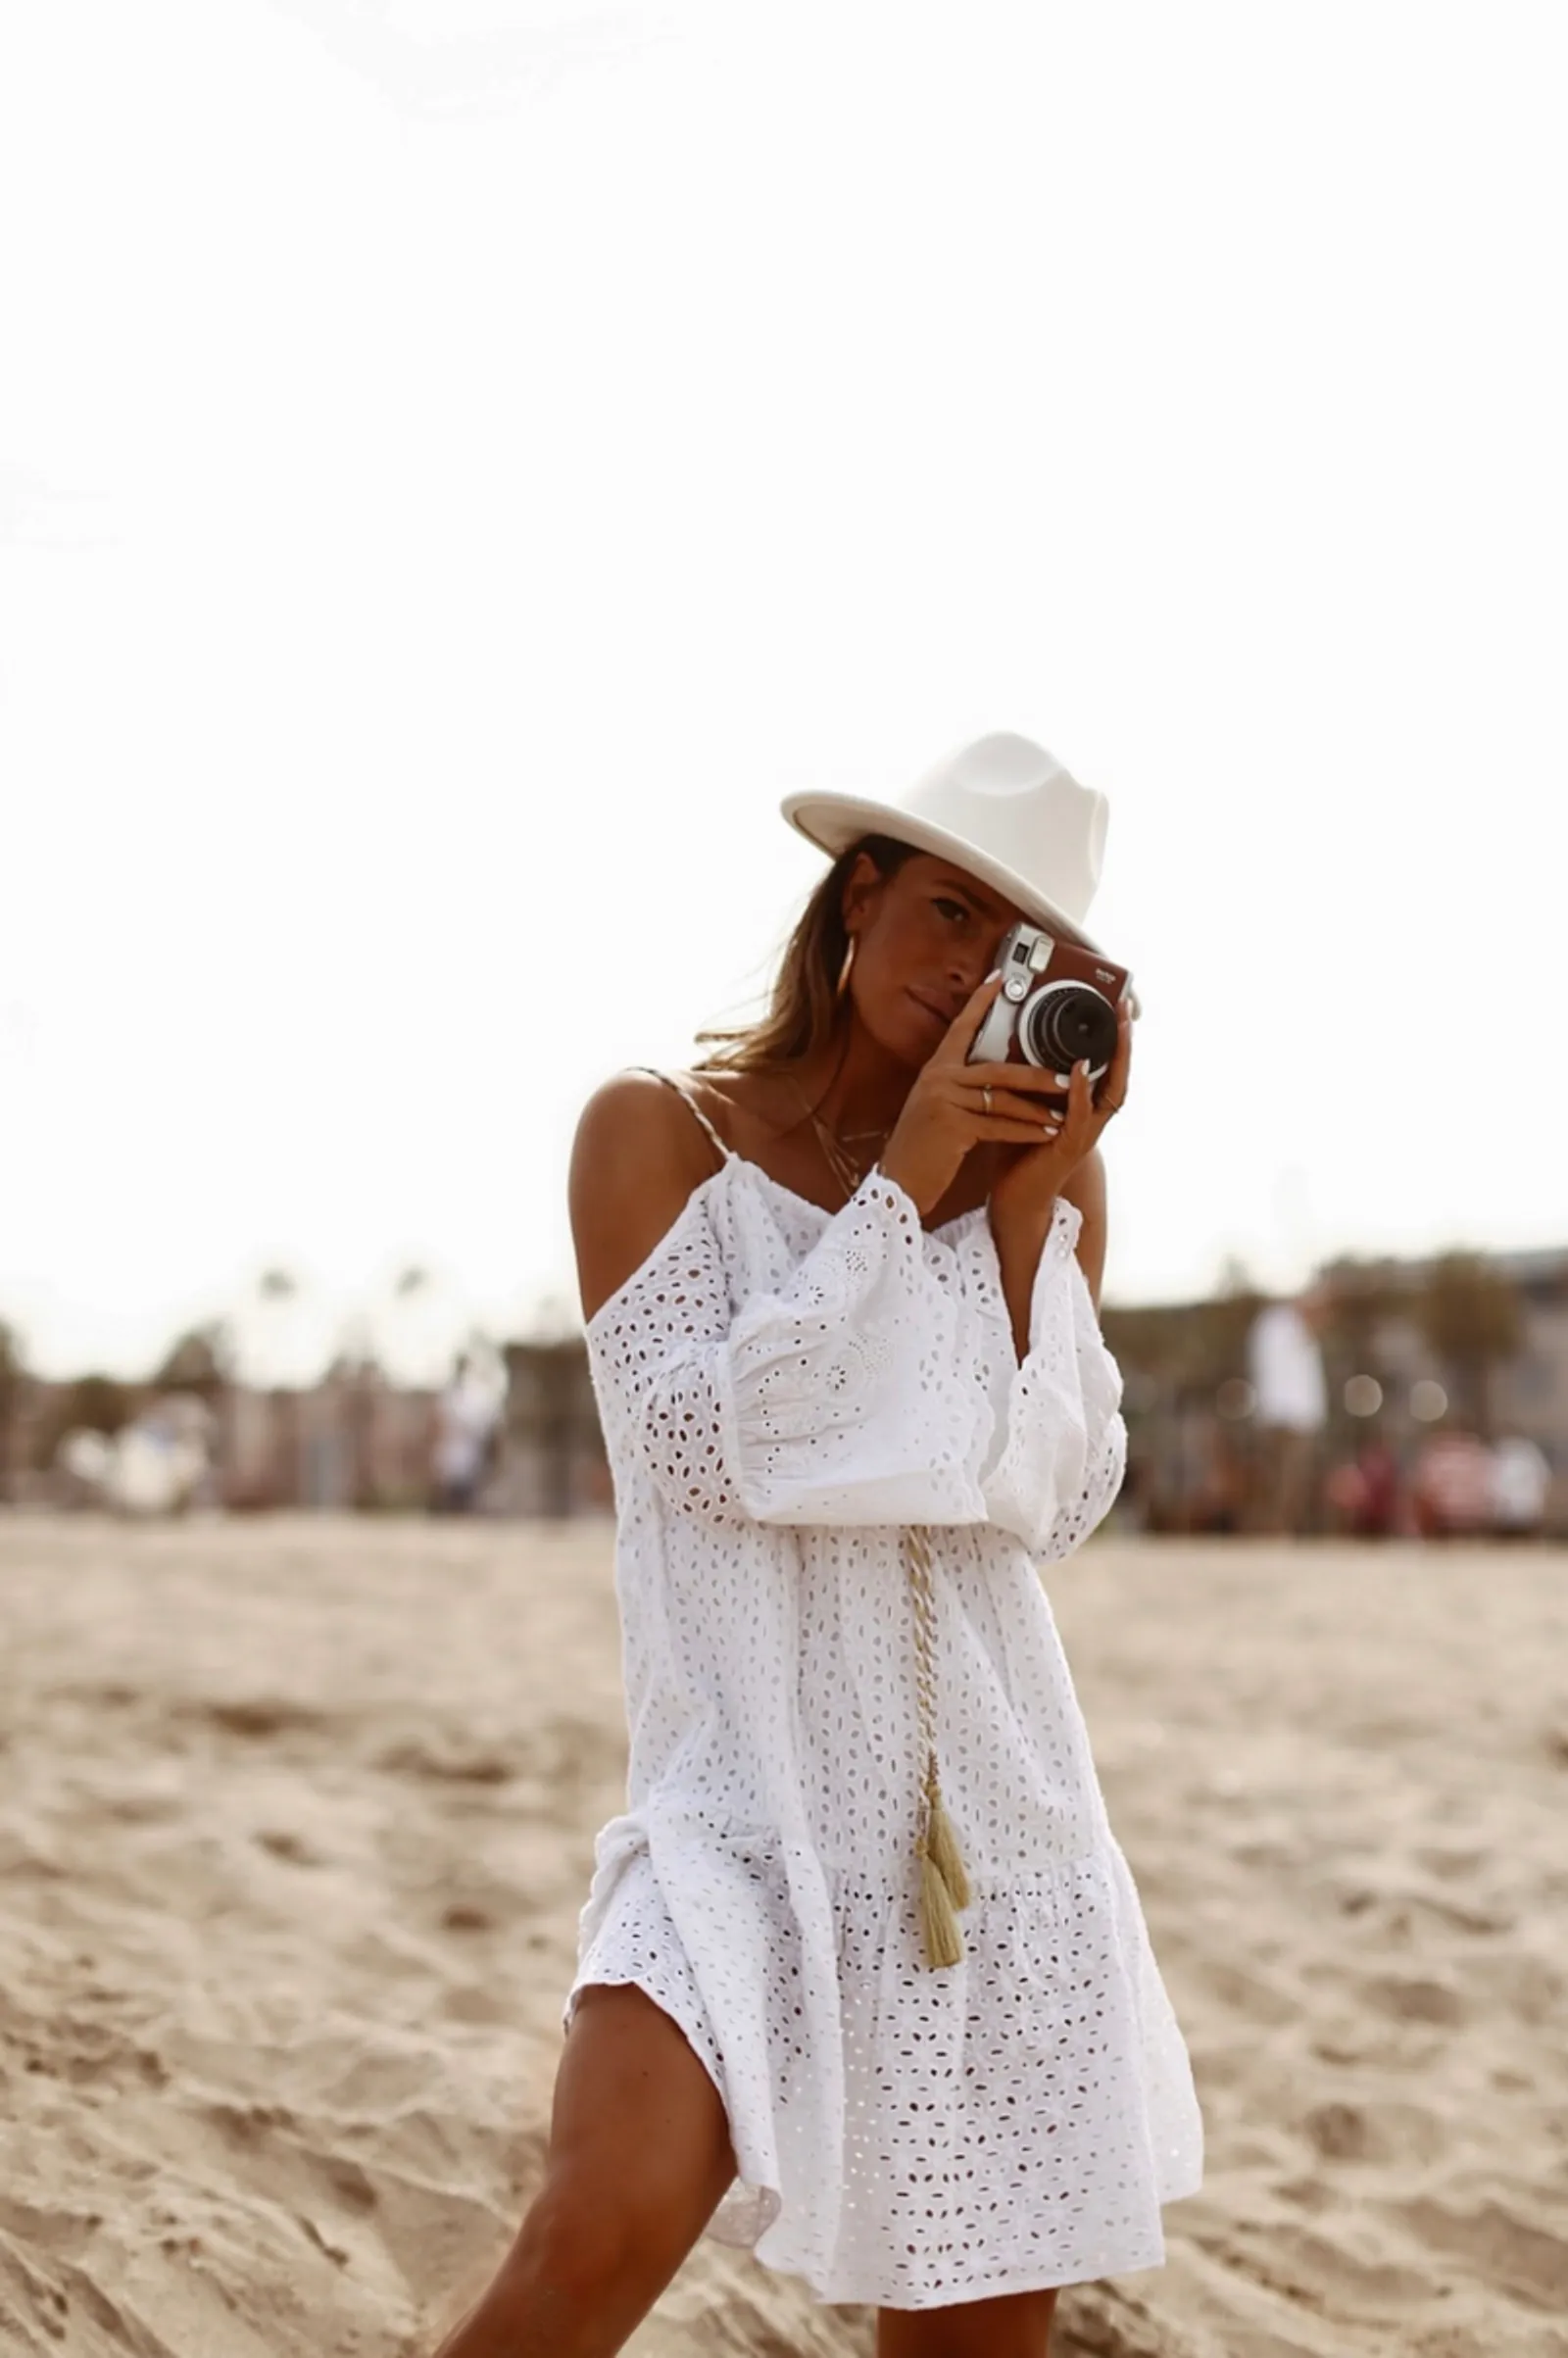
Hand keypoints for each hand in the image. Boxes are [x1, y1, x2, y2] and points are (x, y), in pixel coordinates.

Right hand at [878, 972, 1103, 1215]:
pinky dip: (1026, 1131)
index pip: (961, 1028)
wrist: (899, 1181)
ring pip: (1003, 1100)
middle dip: (1036, 1075)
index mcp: (935, 1070)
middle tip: (1066, 1077)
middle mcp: (938, 1079)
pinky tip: (1045, 1134)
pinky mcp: (953, 1126)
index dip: (980, 1002)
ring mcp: (944, 1100)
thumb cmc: (921, 1148)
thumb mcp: (934, 1108)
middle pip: (997, 1069)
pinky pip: (999, 1126)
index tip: (999, 979)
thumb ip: (958, 1088)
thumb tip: (991, 1077)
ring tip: (1062, 1114)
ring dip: (1037, 1109)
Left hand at [987, 989, 1132, 1228]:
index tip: (1115, 1007)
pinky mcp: (1070, 1147)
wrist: (1012, 1196)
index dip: (1115, 1040)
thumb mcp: (1027, 1103)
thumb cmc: (1018, 1150)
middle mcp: (1091, 1118)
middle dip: (1125, 1042)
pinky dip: (1081, 1090)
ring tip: (1118, 1029)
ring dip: (1116, 1060)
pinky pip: (1081, 1115)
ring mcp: (1085, 1133)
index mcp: (1084, 1106)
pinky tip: (1079, 1069)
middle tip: (1125, 1010)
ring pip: (1112, 1092)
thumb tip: (1014, 1036)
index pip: (1107, 1067)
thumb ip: (1031, 1078)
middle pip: (1120, 1075)